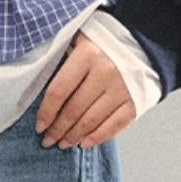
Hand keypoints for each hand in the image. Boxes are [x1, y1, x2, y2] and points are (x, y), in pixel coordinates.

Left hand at [35, 30, 134, 148]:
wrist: (143, 39)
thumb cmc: (104, 40)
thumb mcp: (79, 38)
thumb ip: (61, 58)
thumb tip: (37, 87)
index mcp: (88, 55)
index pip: (59, 91)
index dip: (46, 112)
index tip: (39, 125)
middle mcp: (106, 72)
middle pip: (74, 110)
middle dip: (58, 129)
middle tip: (48, 140)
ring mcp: (123, 88)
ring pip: (92, 121)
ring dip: (74, 136)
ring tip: (63, 143)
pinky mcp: (136, 100)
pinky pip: (114, 125)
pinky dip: (98, 137)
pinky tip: (85, 143)